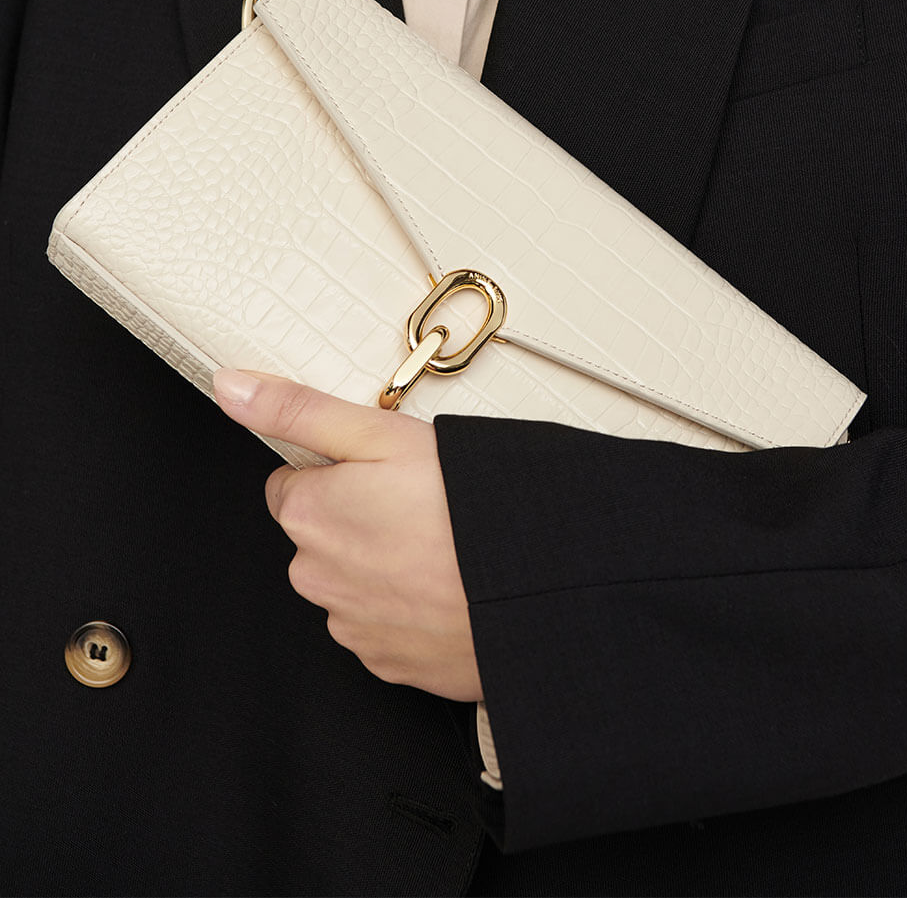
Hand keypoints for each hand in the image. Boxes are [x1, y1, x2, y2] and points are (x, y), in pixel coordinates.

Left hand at [212, 368, 482, 701]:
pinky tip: (446, 587)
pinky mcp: (389, 664)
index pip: (292, 487)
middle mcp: (317, 578)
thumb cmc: (465, 509)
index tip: (381, 474)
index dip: (339, 474)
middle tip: (419, 506)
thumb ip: (298, 410)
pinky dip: (409, 610)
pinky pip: (385, 627)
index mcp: (310, 516)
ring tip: (439, 547)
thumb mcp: (381, 434)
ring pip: (353, 583)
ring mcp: (353, 627)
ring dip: (385, 567)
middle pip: (321, 537)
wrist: (530, 592)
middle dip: (360, 520)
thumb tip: (230, 388)